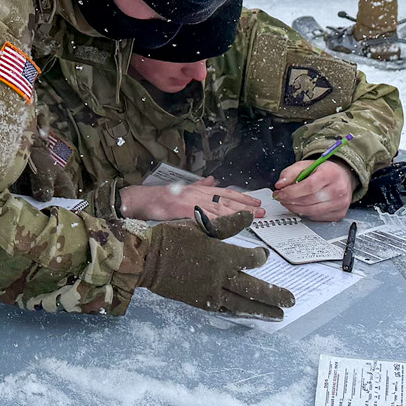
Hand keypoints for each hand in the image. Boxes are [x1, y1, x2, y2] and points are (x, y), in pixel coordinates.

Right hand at [120, 176, 262, 221]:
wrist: (144, 199)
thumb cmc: (162, 197)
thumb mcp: (184, 188)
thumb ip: (200, 185)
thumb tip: (212, 180)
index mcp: (200, 190)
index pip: (226, 193)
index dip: (243, 198)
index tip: (256, 202)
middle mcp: (199, 194)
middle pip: (227, 201)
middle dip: (246, 207)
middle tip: (261, 211)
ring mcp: (193, 203)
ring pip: (220, 209)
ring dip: (238, 214)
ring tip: (252, 218)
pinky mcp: (185, 211)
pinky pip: (204, 218)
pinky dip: (218, 222)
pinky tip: (229, 225)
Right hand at [137, 210, 293, 320]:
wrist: (147, 259)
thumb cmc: (173, 238)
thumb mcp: (201, 226)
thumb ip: (228, 224)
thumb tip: (250, 215)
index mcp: (222, 255)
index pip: (252, 260)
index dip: (259, 258)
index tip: (262, 256)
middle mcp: (220, 277)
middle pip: (254, 289)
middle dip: (274, 295)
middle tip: (290, 301)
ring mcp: (211, 292)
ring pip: (243, 304)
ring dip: (262, 309)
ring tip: (278, 315)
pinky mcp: (201, 302)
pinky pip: (226, 309)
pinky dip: (239, 311)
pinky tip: (248, 313)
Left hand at [272, 158, 355, 221]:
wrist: (342, 177)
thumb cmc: (324, 171)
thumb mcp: (306, 165)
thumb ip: (290, 172)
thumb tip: (280, 184)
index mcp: (331, 174)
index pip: (309, 186)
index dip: (292, 192)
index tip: (280, 193)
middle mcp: (338, 189)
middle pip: (309, 200)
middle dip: (290, 200)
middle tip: (281, 198)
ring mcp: (340, 203)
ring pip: (311, 211)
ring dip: (295, 208)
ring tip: (288, 202)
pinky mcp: (340, 214)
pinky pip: (316, 217)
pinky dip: (305, 213)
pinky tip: (301, 206)